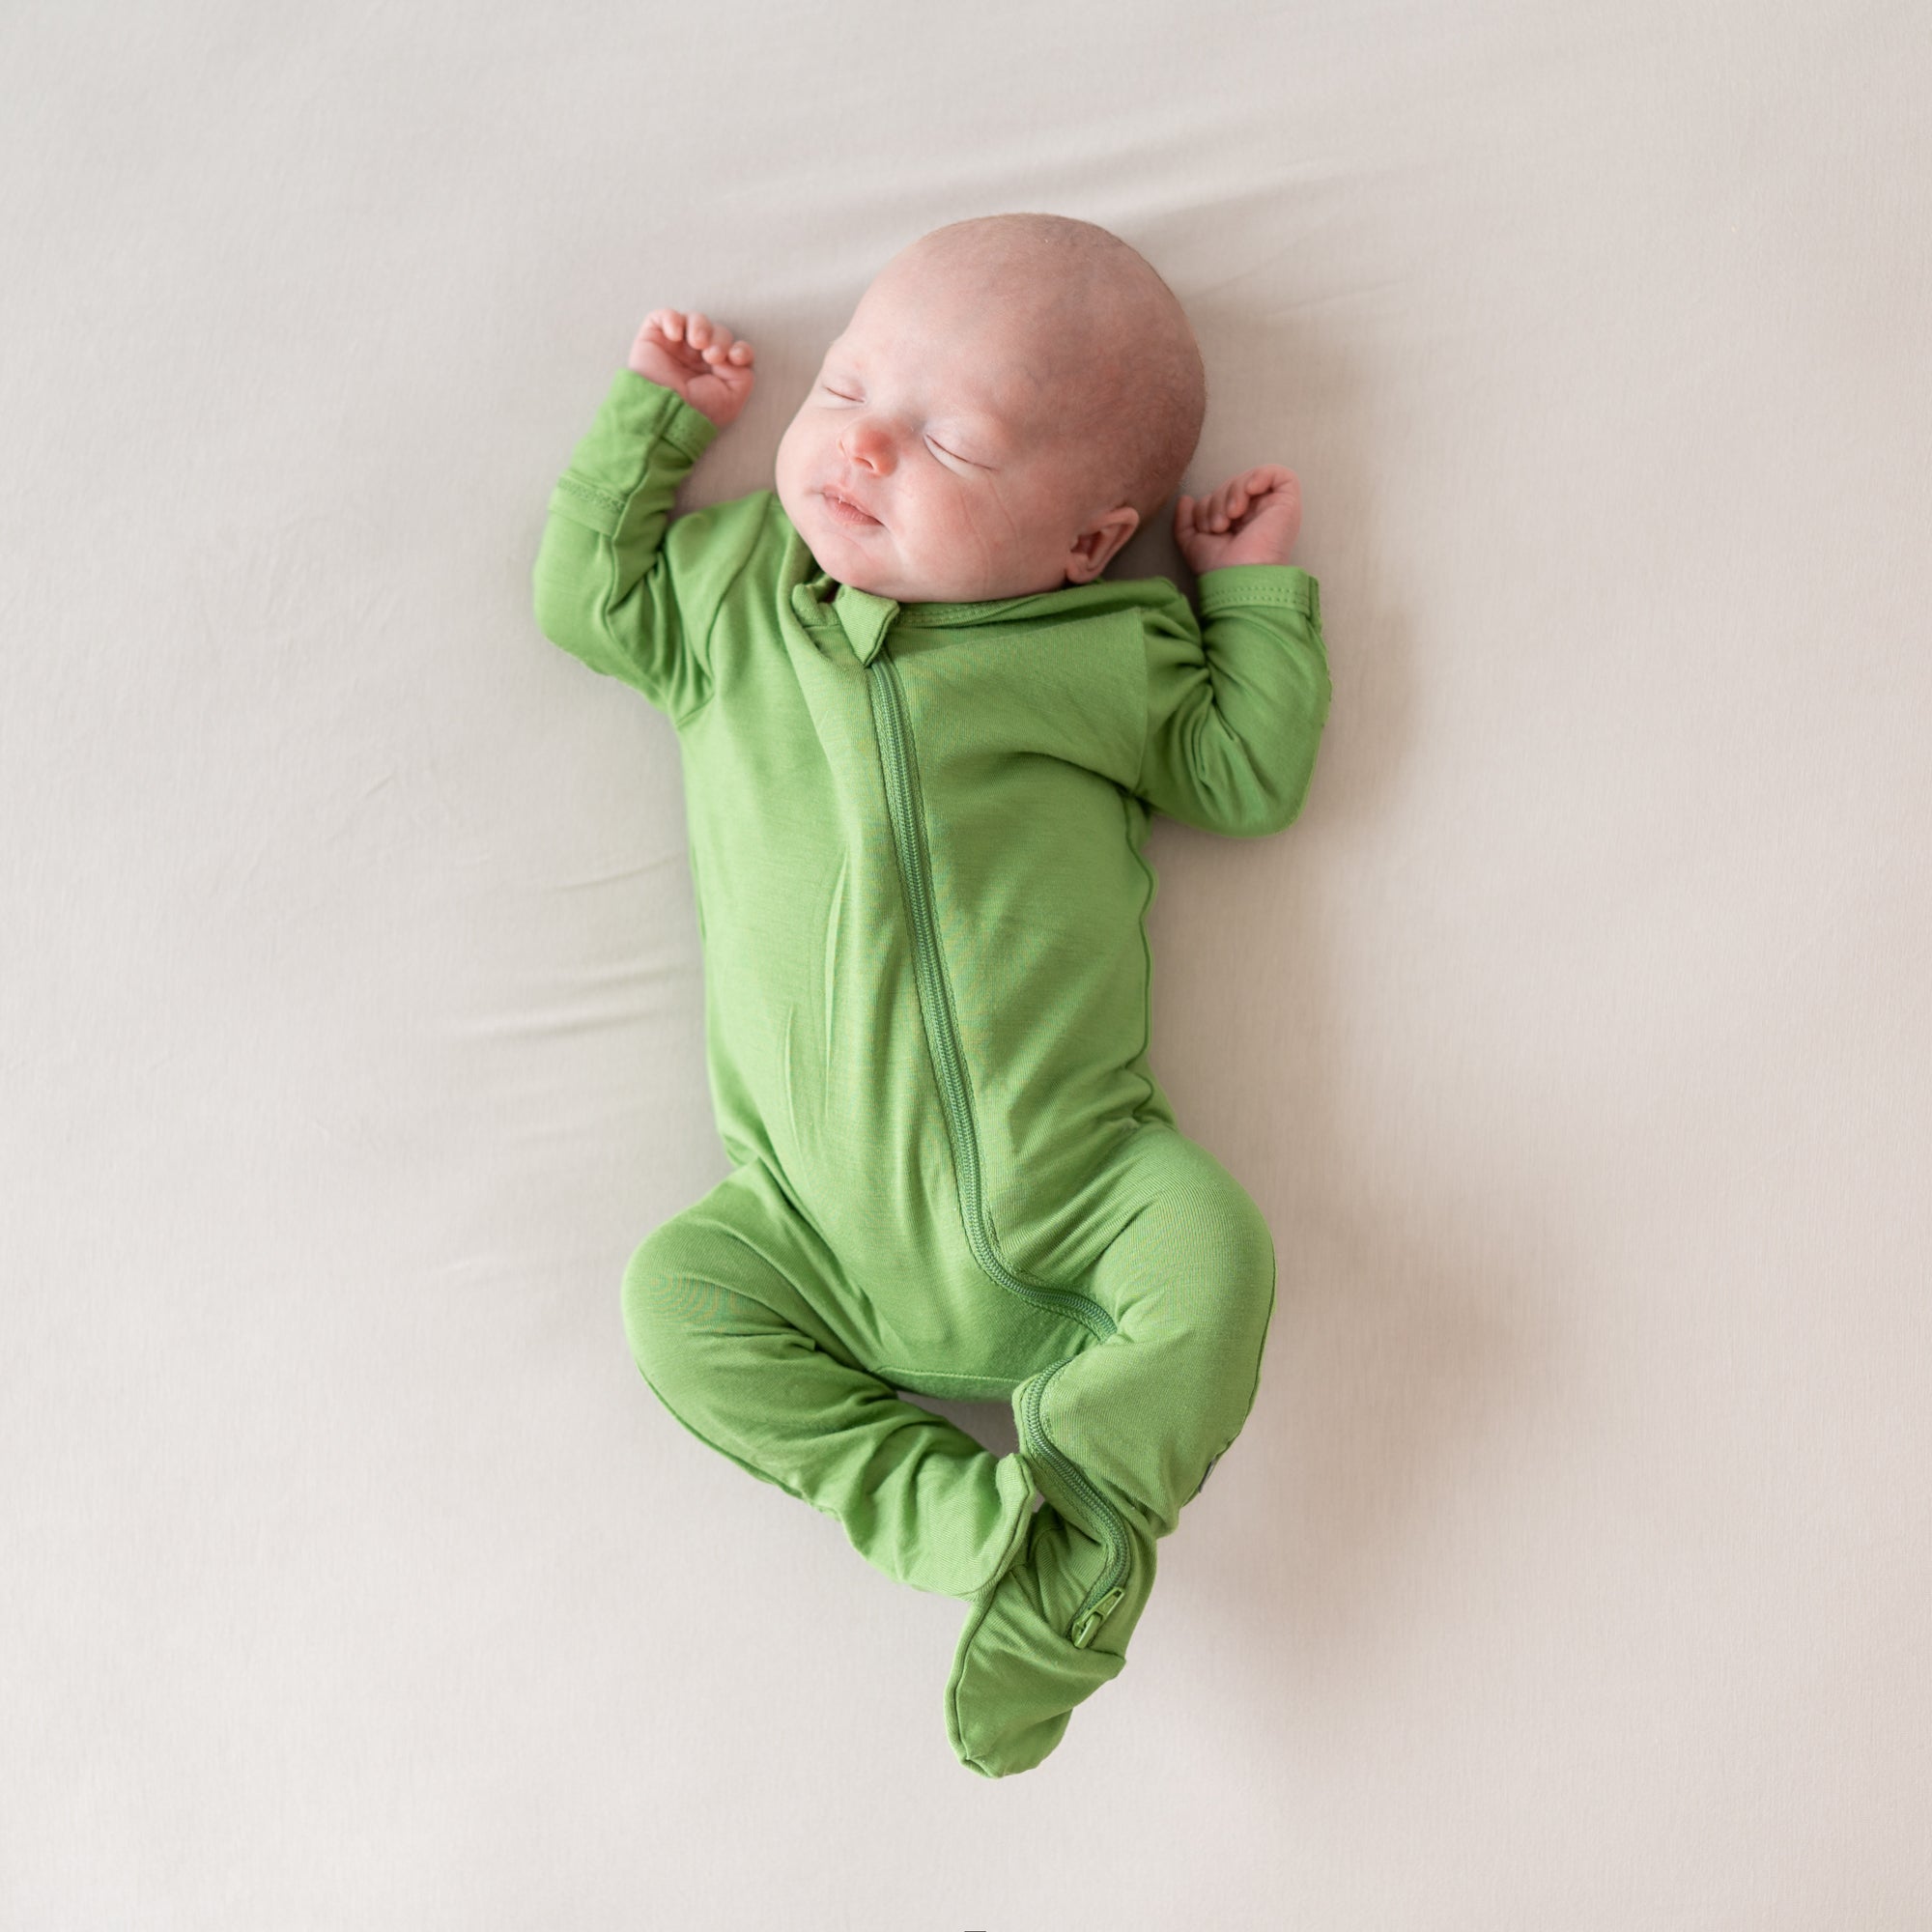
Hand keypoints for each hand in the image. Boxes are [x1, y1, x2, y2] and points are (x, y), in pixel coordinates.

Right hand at [628, 309, 756, 427]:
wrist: (665, 414)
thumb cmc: (697, 411)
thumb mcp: (732, 399)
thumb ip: (743, 374)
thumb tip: (733, 353)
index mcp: (716, 372)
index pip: (734, 350)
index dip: (740, 348)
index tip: (736, 357)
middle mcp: (697, 358)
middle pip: (718, 332)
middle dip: (720, 340)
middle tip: (713, 356)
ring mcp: (676, 347)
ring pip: (695, 320)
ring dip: (701, 326)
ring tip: (698, 343)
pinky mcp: (654, 338)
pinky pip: (664, 316)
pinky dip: (672, 319)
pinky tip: (675, 335)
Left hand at [1174, 465, 1301, 572]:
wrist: (1239, 580)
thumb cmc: (1219, 570)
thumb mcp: (1194, 545)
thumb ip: (1186, 522)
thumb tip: (1186, 499)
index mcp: (1237, 524)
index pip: (1218, 496)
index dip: (1207, 506)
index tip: (1207, 528)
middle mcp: (1256, 515)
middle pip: (1231, 485)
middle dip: (1217, 500)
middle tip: (1219, 526)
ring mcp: (1273, 509)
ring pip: (1248, 478)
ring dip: (1232, 492)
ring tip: (1230, 517)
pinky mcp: (1288, 504)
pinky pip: (1278, 474)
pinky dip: (1260, 476)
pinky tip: (1249, 491)